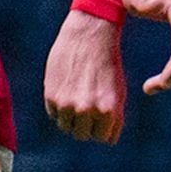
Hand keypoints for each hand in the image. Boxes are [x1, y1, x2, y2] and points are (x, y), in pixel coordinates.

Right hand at [44, 10, 126, 142]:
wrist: (90, 32)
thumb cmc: (107, 61)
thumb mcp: (118, 91)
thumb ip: (113, 117)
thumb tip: (106, 139)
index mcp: (108, 110)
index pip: (104, 138)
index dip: (103, 127)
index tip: (102, 114)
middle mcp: (87, 110)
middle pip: (83, 135)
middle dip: (86, 124)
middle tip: (87, 105)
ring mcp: (67, 104)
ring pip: (67, 127)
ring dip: (71, 117)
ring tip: (76, 97)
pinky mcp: (52, 95)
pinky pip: (54, 115)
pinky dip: (59, 107)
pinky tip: (66, 89)